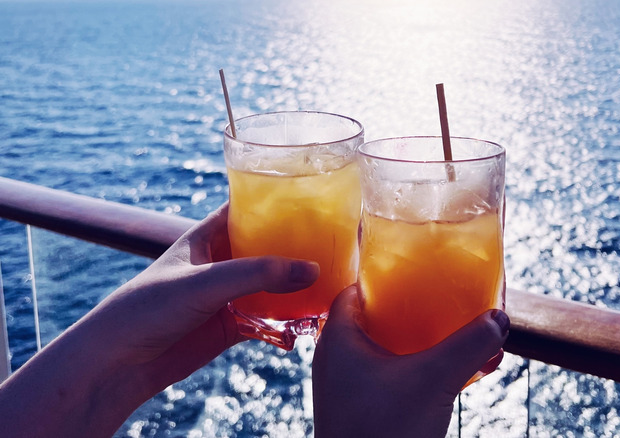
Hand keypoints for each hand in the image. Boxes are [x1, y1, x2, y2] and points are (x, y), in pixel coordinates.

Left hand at [0, 203, 319, 437]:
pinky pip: (271, 321)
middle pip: (271, 247)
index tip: (317, 196)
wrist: (121, 363)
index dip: (280, 200)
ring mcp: (230, 294)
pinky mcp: (234, 326)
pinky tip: (302, 331)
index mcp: (210, 235)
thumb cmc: (148, 306)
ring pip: (276, 285)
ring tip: (331, 291)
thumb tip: (312, 270)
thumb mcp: (204, 281)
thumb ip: (257, 274)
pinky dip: (288, 325)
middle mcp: (224, 261)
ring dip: (300, 290)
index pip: (250, 207)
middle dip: (301, 249)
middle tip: (338, 247)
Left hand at [313, 286, 509, 437]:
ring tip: (449, 336)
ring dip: (413, 342)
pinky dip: (412, 370)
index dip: (381, 278)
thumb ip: (468, 345)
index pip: (353, 291)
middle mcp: (336, 360)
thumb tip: (499, 318)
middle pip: (370, 319)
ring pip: (380, 350)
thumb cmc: (385, 431)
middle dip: (406, 310)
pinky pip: (385, 377)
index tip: (412, 273)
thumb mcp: (434, 380)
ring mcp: (346, 388)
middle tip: (437, 301)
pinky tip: (445, 374)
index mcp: (338, 340)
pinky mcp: (359, 411)